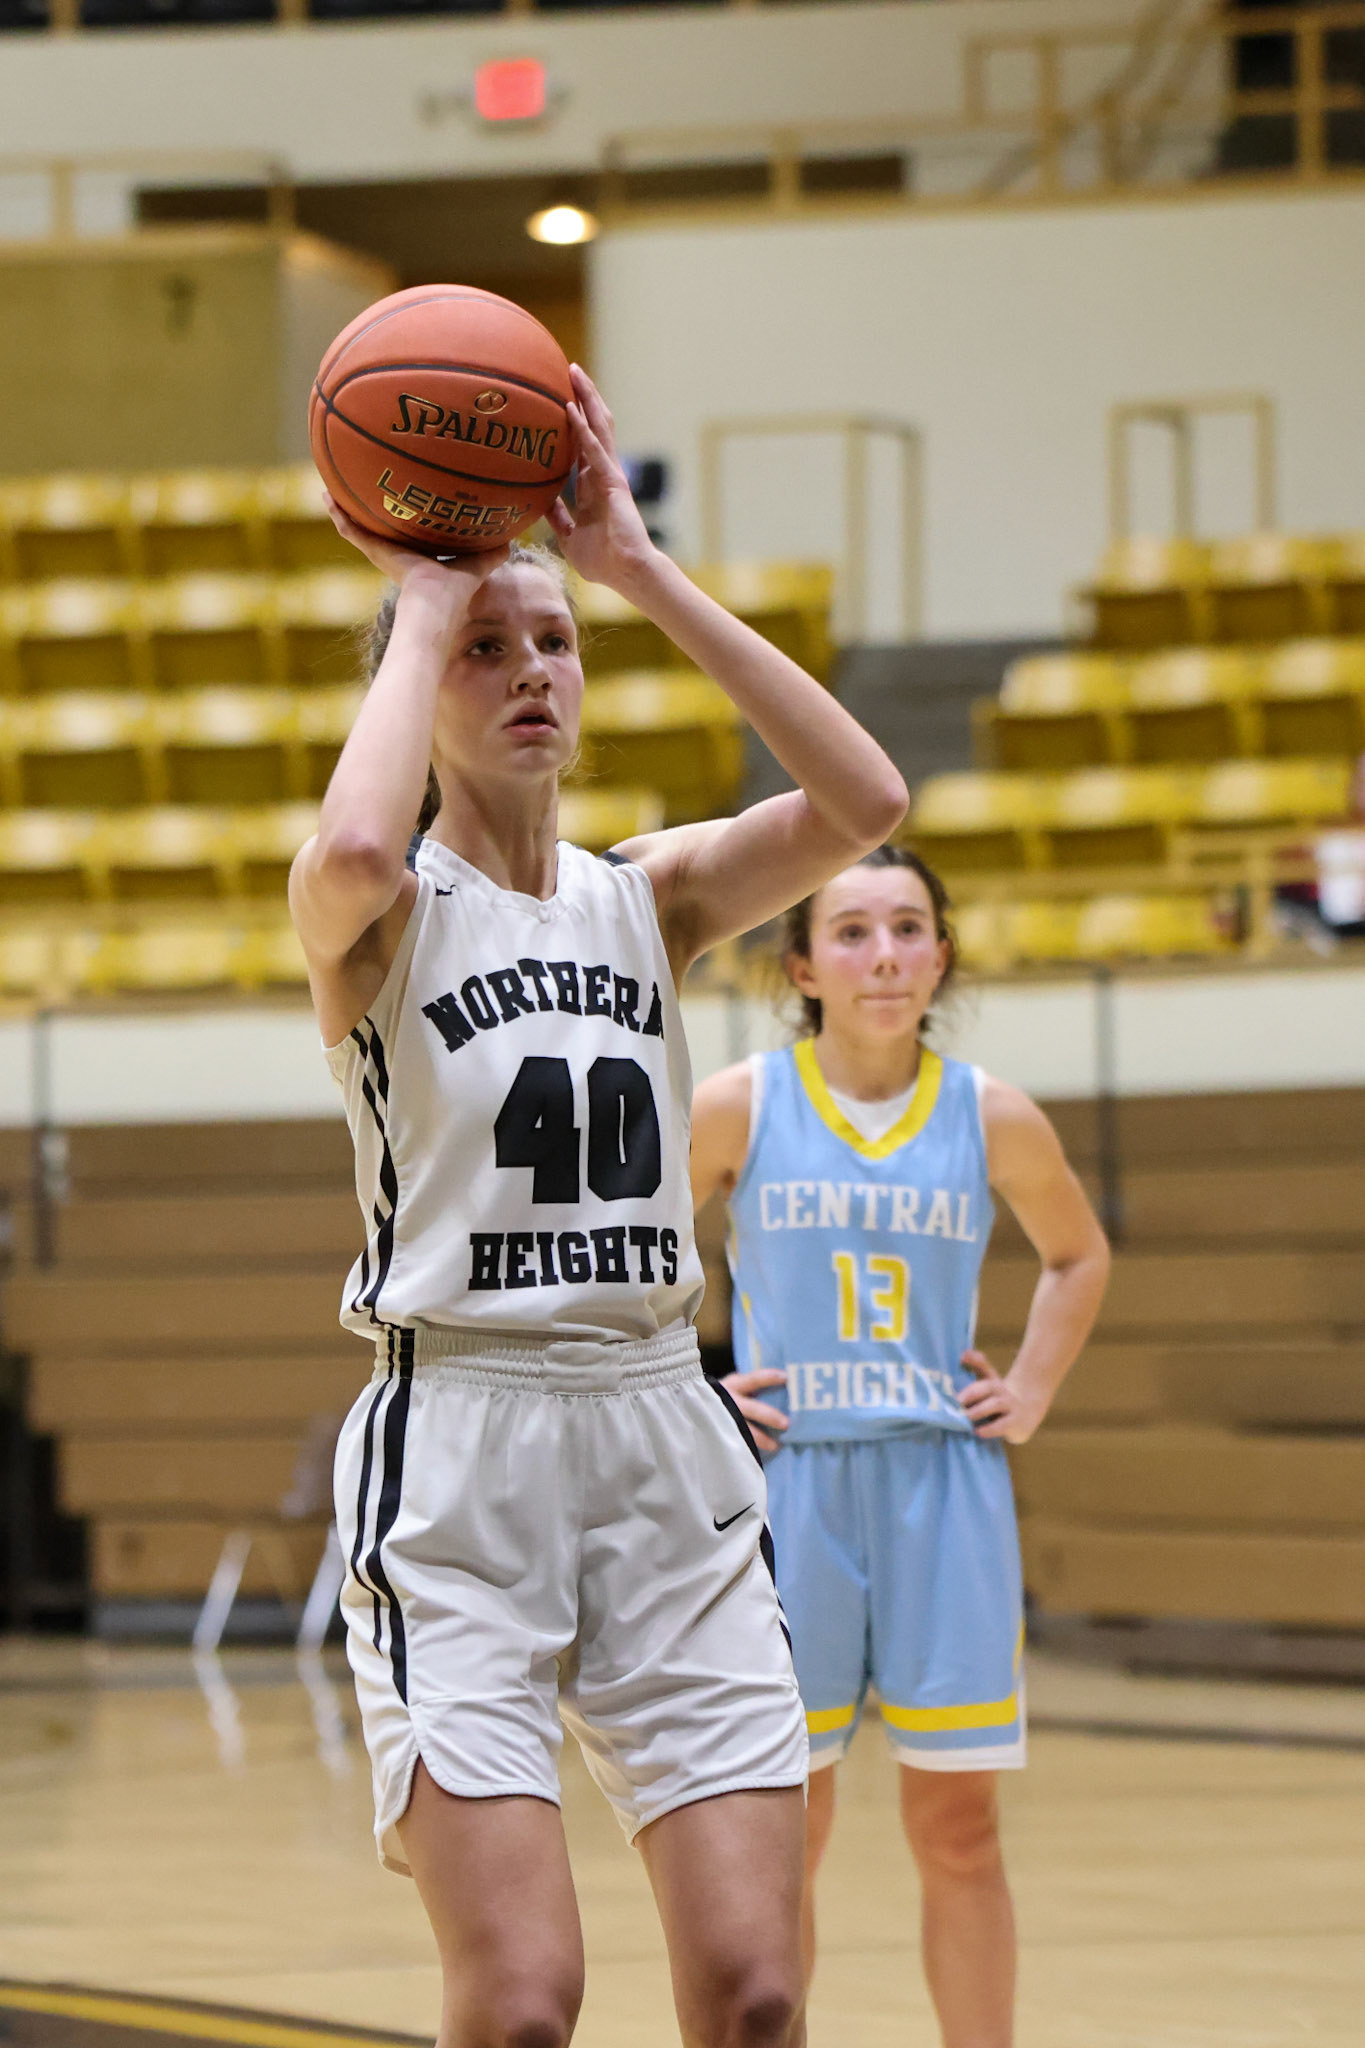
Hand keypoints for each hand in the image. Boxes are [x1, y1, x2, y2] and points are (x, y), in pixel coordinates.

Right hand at [324, 492, 508, 600]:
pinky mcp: (374, 550)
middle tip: (363, 486)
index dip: (406, 519)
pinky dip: (338, 514)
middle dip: (372, 509)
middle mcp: (396, 552)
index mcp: (418, 556)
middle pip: (380, 527)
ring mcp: (382, 551)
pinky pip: (352, 530)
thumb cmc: (456, 591)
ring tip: (333, 487)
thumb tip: (513, 541)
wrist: (436, 603)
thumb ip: (492, 553)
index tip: (401, 500)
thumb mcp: (477, 565)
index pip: (409, 534)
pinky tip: (327, 495)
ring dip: (346, 508)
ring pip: (359, 525)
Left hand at [546, 365, 656, 593]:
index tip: (557, 395)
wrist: (626, 573)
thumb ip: (558, 518)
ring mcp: (609, 474)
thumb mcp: (568, 536)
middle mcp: (602, 473)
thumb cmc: (602, 561)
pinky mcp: (613, 481)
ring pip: (598, 427)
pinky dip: (582, 428)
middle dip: (582, 396)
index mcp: (591, 486)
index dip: (571, 419)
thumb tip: (541, 505)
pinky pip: (594, 449)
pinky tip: (570, 407)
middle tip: (567, 368)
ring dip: (586, 398)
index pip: (579, 444)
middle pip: (592, 425)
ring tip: (574, 371)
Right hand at [721, 1368, 788, 1453]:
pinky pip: (736, 1441)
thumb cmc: (725, 1397)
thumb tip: (784, 1387)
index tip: (785, 1378)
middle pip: (752, 1408)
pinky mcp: (718, 1433)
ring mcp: (723, 1417)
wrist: (696, 1410)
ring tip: (775, 1446)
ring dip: (760, 1438)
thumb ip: (751, 1387)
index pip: (754, 1379)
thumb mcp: (734, 1387)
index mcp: (733, 1384)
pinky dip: (748, 1448)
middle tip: (786, 1424)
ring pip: (743, 1429)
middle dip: (769, 1416)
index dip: (769, 1378)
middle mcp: (728, 1400)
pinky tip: (758, 1455)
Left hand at [958, 1349, 1048, 1443]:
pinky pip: (1003, 1425)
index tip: (962, 1357)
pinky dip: (990, 1429)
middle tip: (956, 1402)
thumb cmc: (998, 1400)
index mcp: (993, 1382)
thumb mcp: (987, 1387)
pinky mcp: (1016, 1423)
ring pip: (995, 1404)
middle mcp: (1002, 1391)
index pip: (985, 1368)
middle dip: (971, 1393)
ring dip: (979, 1410)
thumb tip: (963, 1354)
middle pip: (988, 1386)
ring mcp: (1011, 1406)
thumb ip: (976, 1370)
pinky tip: (978, 1432)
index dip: (975, 1361)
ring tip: (965, 1416)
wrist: (1027, 1413)